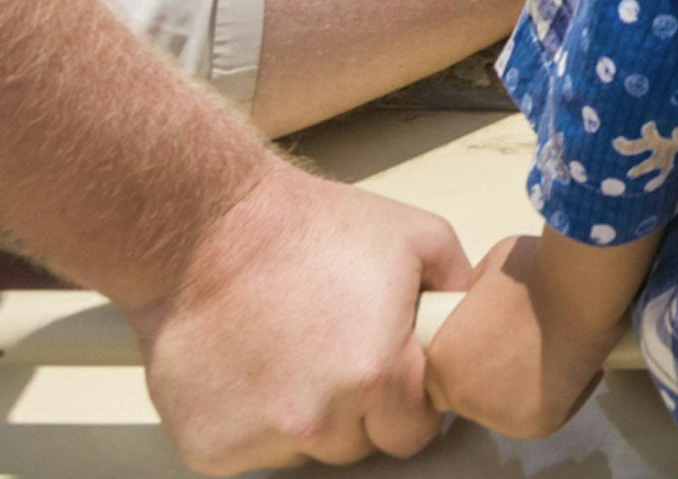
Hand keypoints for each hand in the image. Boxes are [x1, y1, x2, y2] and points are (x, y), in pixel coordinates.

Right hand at [133, 164, 473, 471]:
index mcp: (376, 377)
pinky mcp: (210, 447)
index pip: (413, 433)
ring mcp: (259, 438)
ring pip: (304, 450)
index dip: (406, 402)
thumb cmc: (307, 227)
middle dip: (357, 410)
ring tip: (288, 350)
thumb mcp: (414, 236)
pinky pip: (248, 450)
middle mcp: (318, 420)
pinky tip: (248, 368)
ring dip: (303, 416)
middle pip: (358, 447)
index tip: (389, 373)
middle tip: (335, 351)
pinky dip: (249, 421)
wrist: (205, 229)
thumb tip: (472, 325)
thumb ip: (456, 288)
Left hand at [427, 236, 623, 440]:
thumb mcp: (487, 271)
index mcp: (442, 359)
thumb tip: (480, 306)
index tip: (486, 353)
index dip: (465, 366)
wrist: (577, 289)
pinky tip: (564, 368)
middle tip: (516, 354)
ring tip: (543, 358)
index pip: (440, 380)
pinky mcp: (535, 424)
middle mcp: (462, 394)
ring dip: (517, 392)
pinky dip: (553, 397)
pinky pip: (539, 416)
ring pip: (503, 412)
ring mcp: (498, 415)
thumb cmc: (535, 273)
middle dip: (489, 381)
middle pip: (468, 400)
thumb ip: (474, 299)